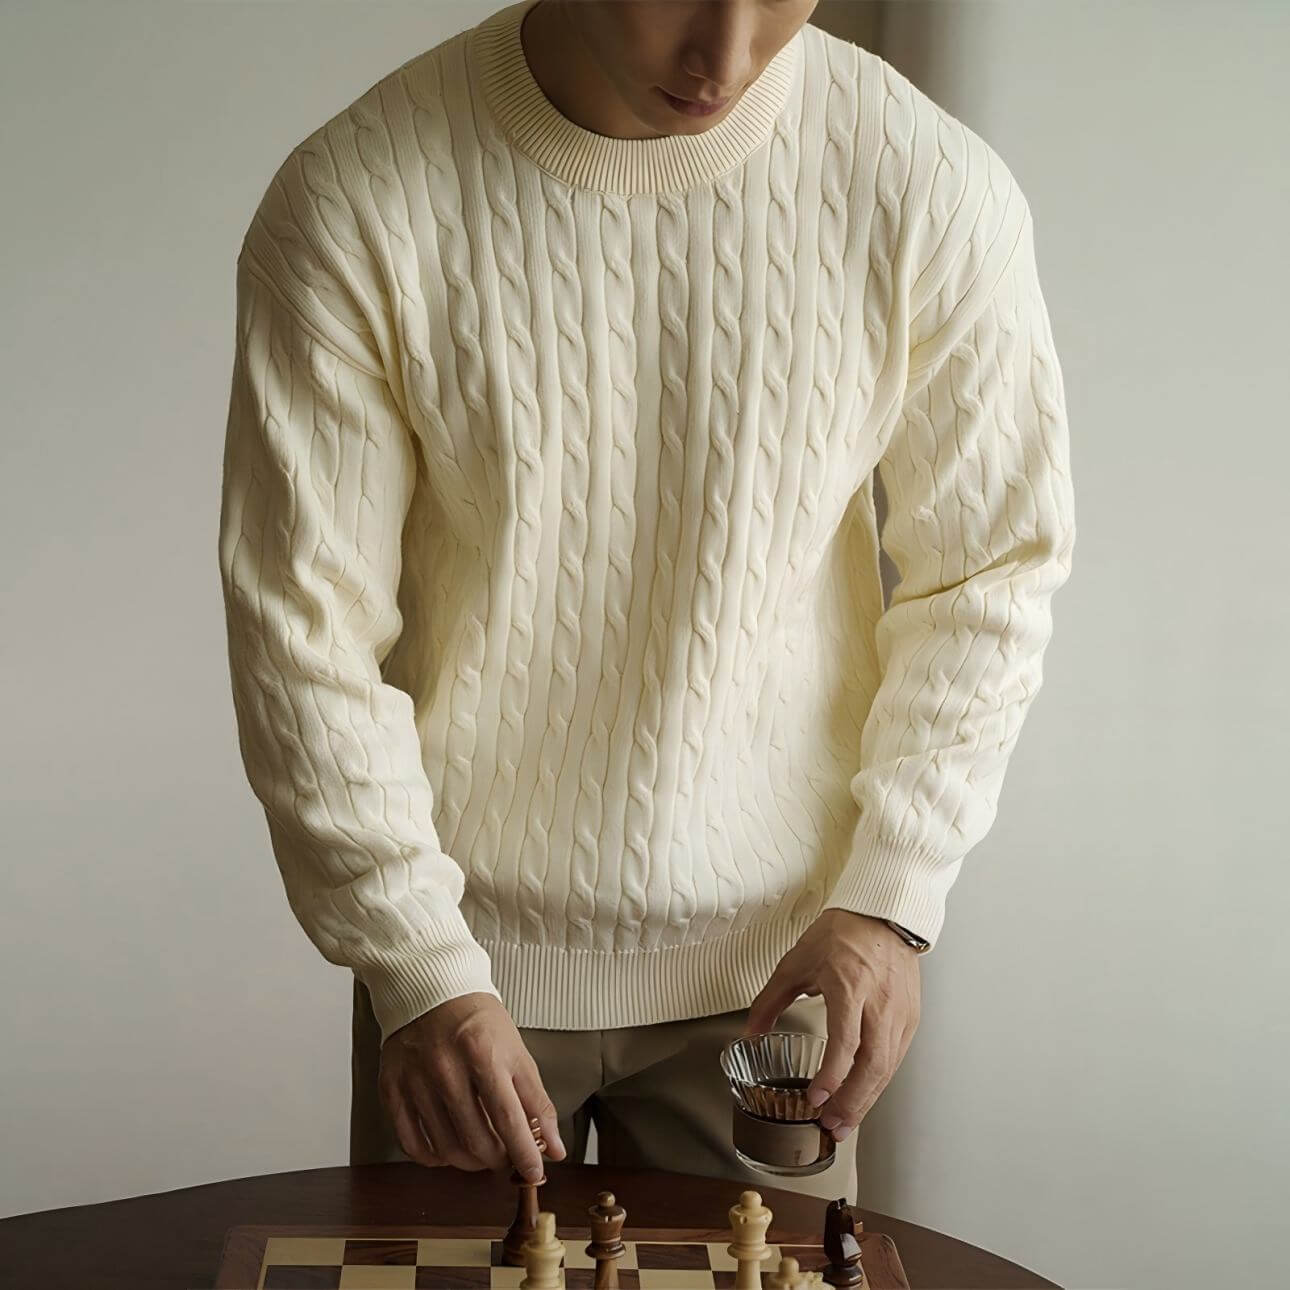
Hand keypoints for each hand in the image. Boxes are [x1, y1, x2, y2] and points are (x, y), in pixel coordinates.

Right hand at [379, 991, 566, 1180]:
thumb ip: (536, 1101)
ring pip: (445, 1148)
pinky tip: (448, 1149)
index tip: (535, 1172)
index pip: (508, 1118)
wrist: (432, 991)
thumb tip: (554, 1148)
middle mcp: (446, 1067)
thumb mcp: (517, 1052)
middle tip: (506, 1156)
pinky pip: (411, 1144)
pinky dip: (434, 1158)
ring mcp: (415, 1079)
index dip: (524, 1153)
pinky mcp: (392, 1088)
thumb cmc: (480, 1023)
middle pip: (476, 1140)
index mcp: (483, 1053)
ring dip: (470, 1162)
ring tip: (481, 1152)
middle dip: (498, 1159)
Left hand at [742, 910, 920, 1141]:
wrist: (883, 914)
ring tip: (845, 1122)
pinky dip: (880, 1082)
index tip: (815, 1097)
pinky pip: (897, 1058)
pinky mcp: (911, 1017)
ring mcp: (899, 1012)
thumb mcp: (796, 961)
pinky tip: (864, 1096)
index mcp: (849, 985)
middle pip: (872, 1064)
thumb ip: (771, 999)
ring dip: (866, 1100)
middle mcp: (879, 1003)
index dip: (831, 1075)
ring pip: (888, 1067)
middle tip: (832, 1126)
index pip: (846, 1041)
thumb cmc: (842, 934)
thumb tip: (751, 1031)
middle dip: (852, 1102)